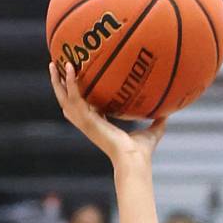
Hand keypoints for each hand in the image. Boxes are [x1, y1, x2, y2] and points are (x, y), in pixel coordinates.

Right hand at [49, 61, 166, 165]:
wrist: (135, 159)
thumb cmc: (142, 152)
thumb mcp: (152, 132)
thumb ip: (158, 122)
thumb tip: (169, 113)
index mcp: (100, 125)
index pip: (85, 107)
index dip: (79, 94)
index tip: (77, 80)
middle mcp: (89, 123)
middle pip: (67, 102)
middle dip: (60, 85)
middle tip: (56, 67)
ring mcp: (86, 123)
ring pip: (64, 99)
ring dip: (57, 82)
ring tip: (54, 64)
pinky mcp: (87, 121)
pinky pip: (75, 98)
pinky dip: (71, 83)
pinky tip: (71, 68)